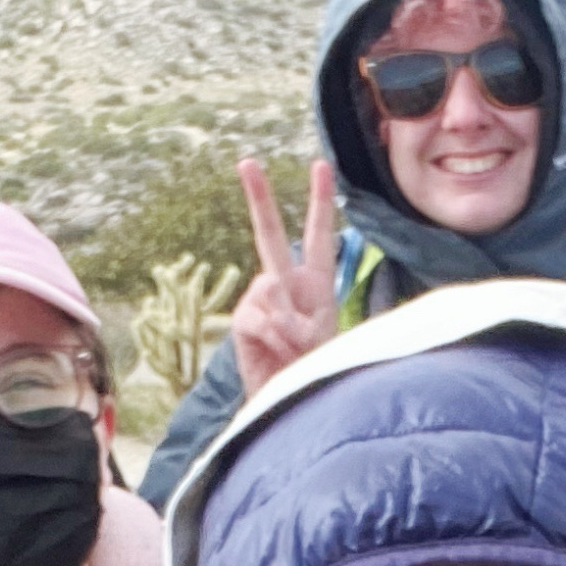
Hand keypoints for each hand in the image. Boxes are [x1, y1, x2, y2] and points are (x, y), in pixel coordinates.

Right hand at [227, 155, 342, 400]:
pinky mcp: (243, 322)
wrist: (290, 403)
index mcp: (314, 282)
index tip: (320, 165)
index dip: (320, 200)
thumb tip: (274, 309)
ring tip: (298, 348)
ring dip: (289, 320)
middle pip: (269, 233)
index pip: (318, 235)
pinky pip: (257, 316)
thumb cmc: (315, 369)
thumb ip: (303, 319)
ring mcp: (260, 301)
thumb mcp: (322, 339)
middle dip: (259, 197)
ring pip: (269, 286)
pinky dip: (274, 334)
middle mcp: (284, 284)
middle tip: (246, 162)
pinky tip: (279, 351)